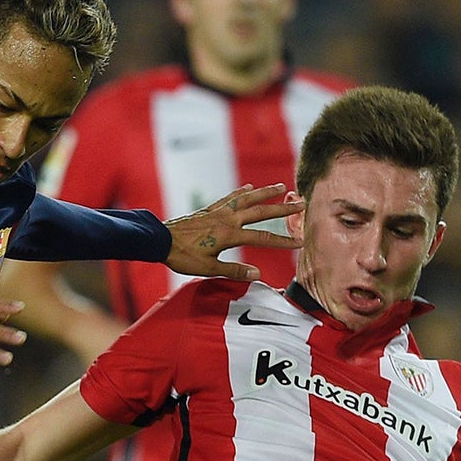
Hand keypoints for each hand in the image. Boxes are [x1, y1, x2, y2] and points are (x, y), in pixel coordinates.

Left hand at [164, 184, 303, 280]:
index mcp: (230, 234)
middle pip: (261, 211)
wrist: (159, 240)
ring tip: (281, 186)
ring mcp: (218, 211)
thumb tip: (257, 274)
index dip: (283, 241)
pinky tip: (248, 188)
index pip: (263, 238)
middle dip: (283, 208)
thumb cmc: (182, 257)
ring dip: (265, 192)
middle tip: (302, 203)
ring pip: (247, 199)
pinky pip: (229, 197)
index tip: (300, 242)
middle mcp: (227, 219)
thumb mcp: (208, 268)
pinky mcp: (209, 210)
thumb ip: (234, 270)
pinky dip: (241, 192)